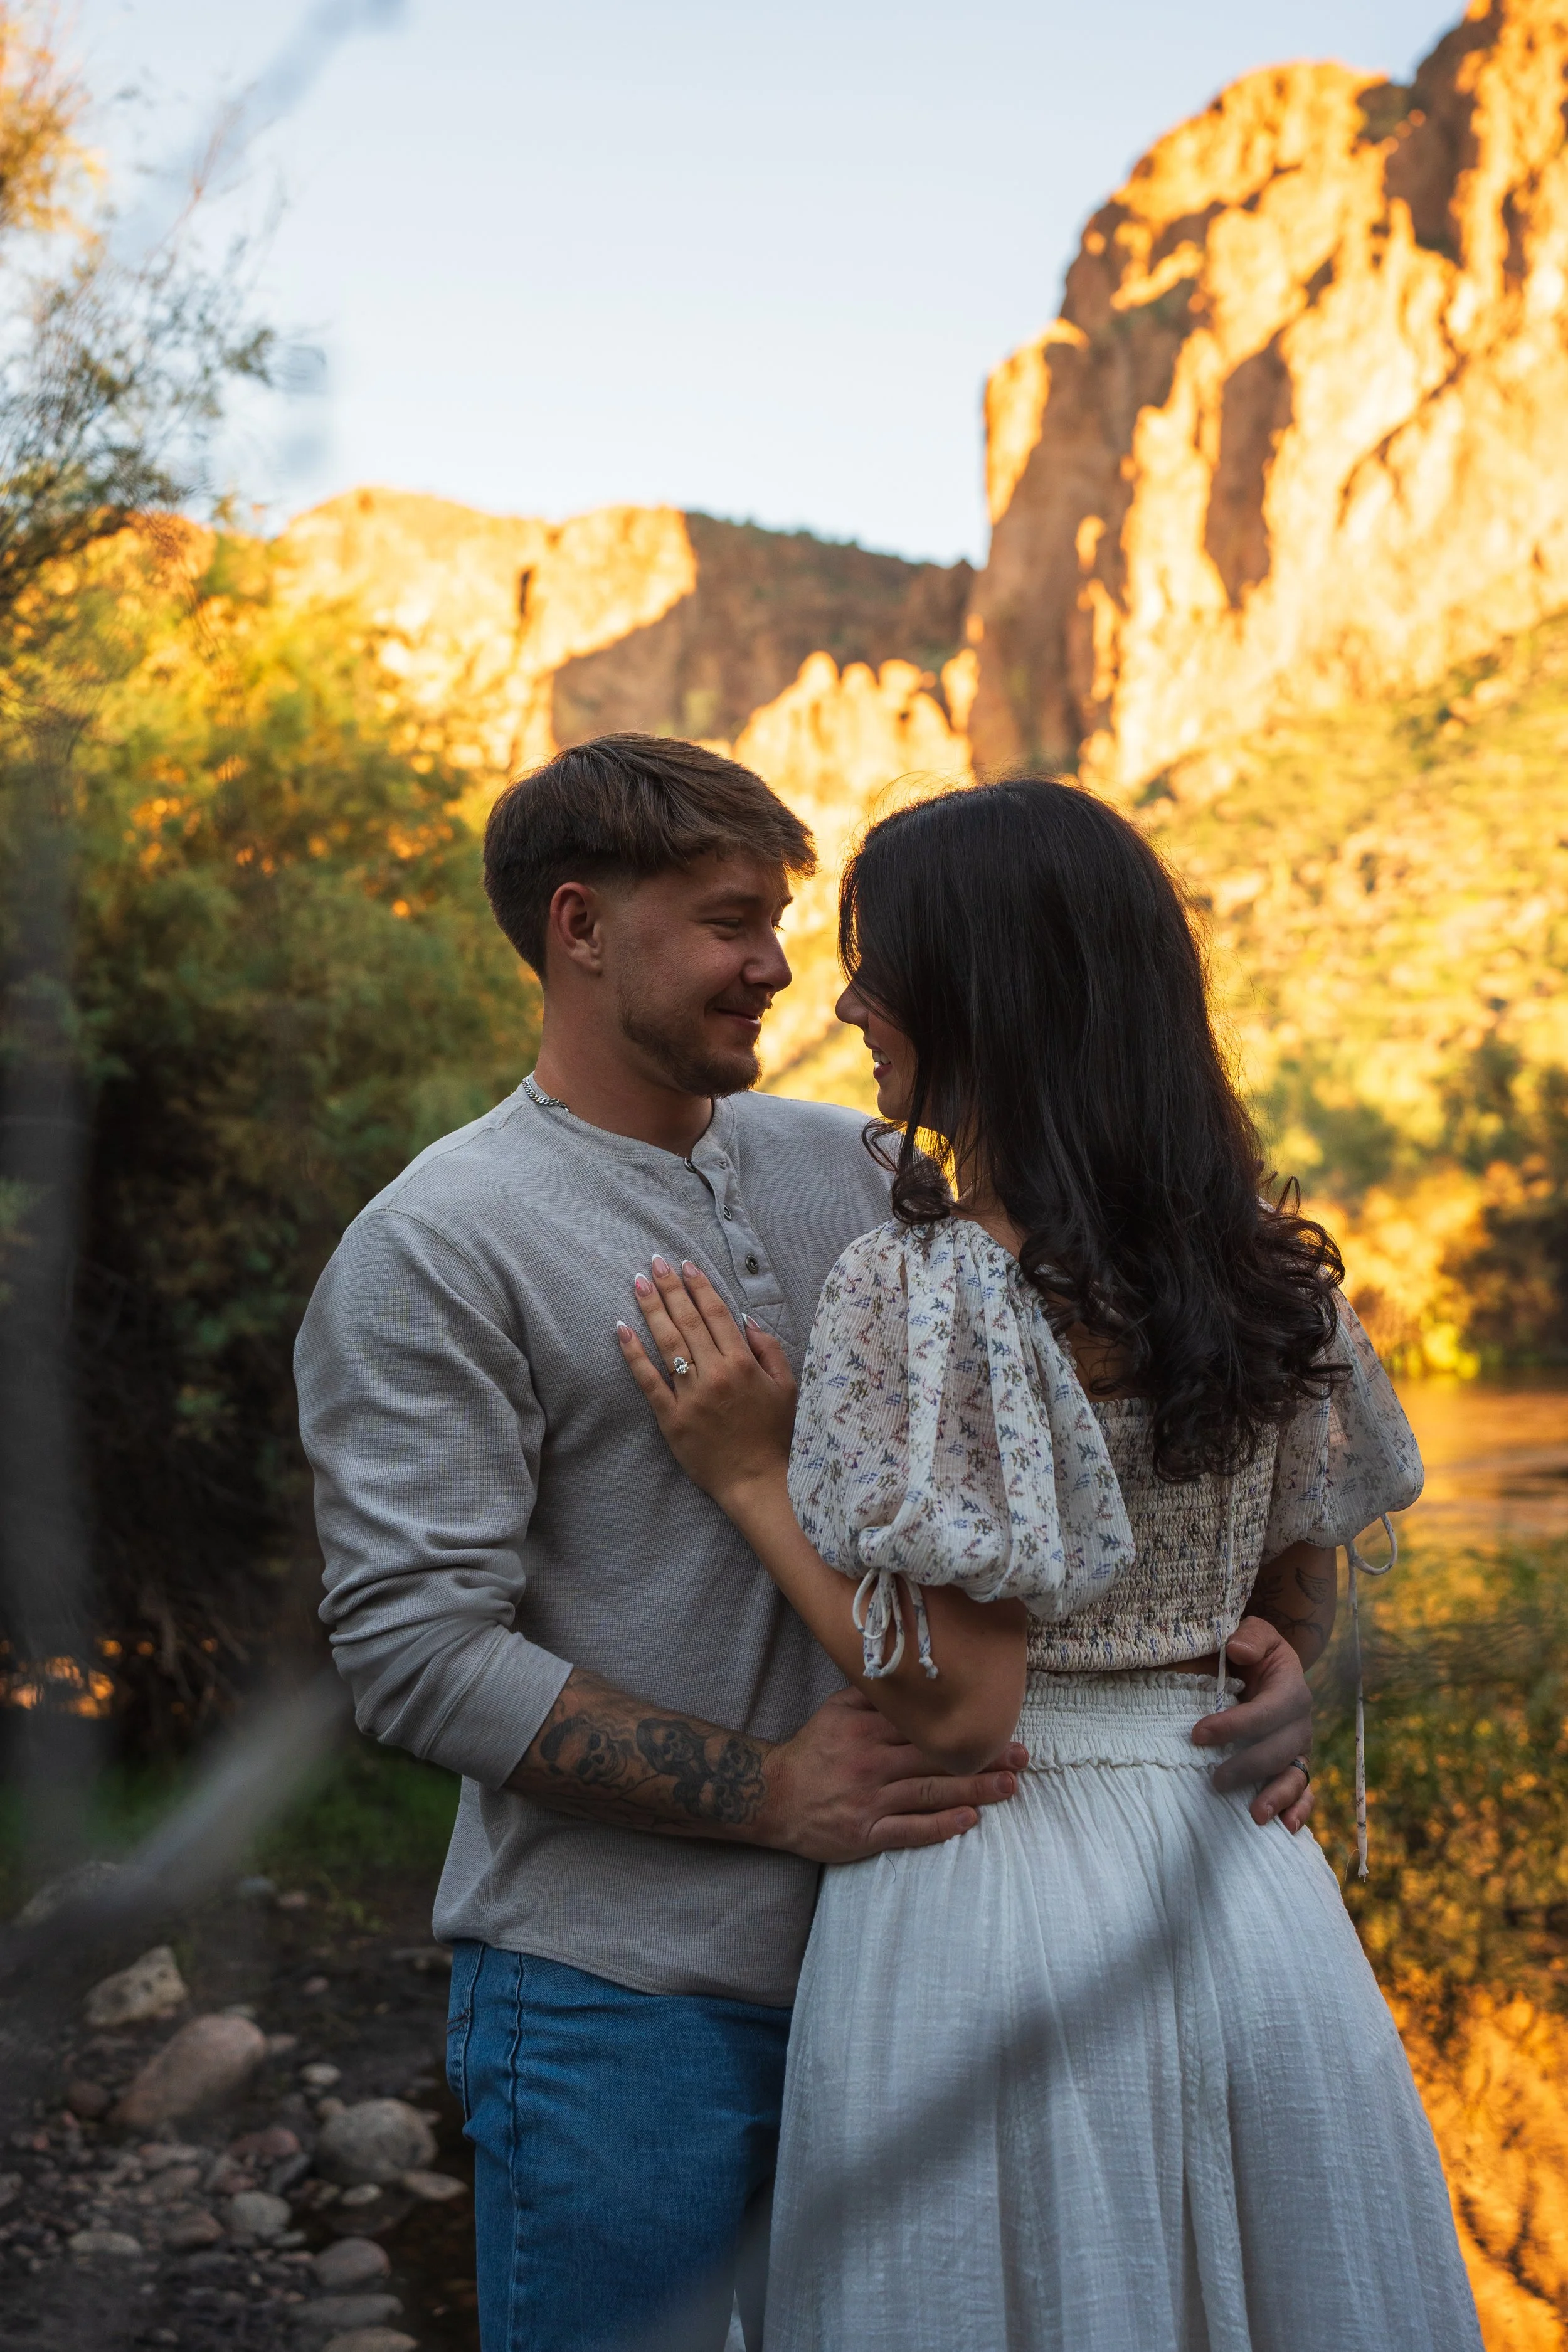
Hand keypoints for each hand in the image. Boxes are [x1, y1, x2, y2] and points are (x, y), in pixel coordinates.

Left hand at [617, 1256, 796, 1507]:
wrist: (758, 1480)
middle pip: (687, 1321)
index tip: (686, 1265)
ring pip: (667, 1343)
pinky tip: (621, 1330)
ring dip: (651, 1309)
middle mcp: (715, 1374)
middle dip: (670, 1288)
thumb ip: (768, 1350)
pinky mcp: (671, 1418)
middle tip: (654, 1262)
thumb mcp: (786, 1387)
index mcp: (742, 1363)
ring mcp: (690, 1396)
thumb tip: (746, 1319)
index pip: (716, 1314)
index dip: (700, 1287)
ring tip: (638, 1283)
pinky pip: (648, 1380)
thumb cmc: (775, 1434)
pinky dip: (633, 1354)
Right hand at [756, 1685, 1027, 1862]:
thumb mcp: (835, 1712)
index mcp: (867, 1730)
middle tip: (1021, 1756)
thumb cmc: (811, 1751)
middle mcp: (872, 1763)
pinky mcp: (865, 1834)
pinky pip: (910, 1830)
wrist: (772, 1797)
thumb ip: (872, 1697)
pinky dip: (941, 1825)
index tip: (999, 1722)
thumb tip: (911, 1678)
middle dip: (982, 1758)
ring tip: (1010, 1786)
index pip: (924, 1726)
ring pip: (930, 1793)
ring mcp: (870, 1801)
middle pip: (936, 1758)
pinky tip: (969, 1820)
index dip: (963, 1725)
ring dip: (974, 1790)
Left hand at [1192, 1615, 1314, 1831]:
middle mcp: (1300, 1722)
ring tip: (1255, 1816)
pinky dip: (1299, 1810)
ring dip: (1277, 1797)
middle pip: (1278, 1750)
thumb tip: (1238, 1650)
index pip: (1266, 1711)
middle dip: (1247, 1767)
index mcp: (1290, 1689)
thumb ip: (1250, 1636)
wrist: (1270, 1665)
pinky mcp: (1295, 1765)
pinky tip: (1285, 1828)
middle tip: (1214, 1781)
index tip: (1197, 1735)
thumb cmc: (1254, 1650)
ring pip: (1296, 1776)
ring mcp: (1300, 1748)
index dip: (1234, 1725)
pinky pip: (1304, 1791)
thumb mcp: (1255, 1633)